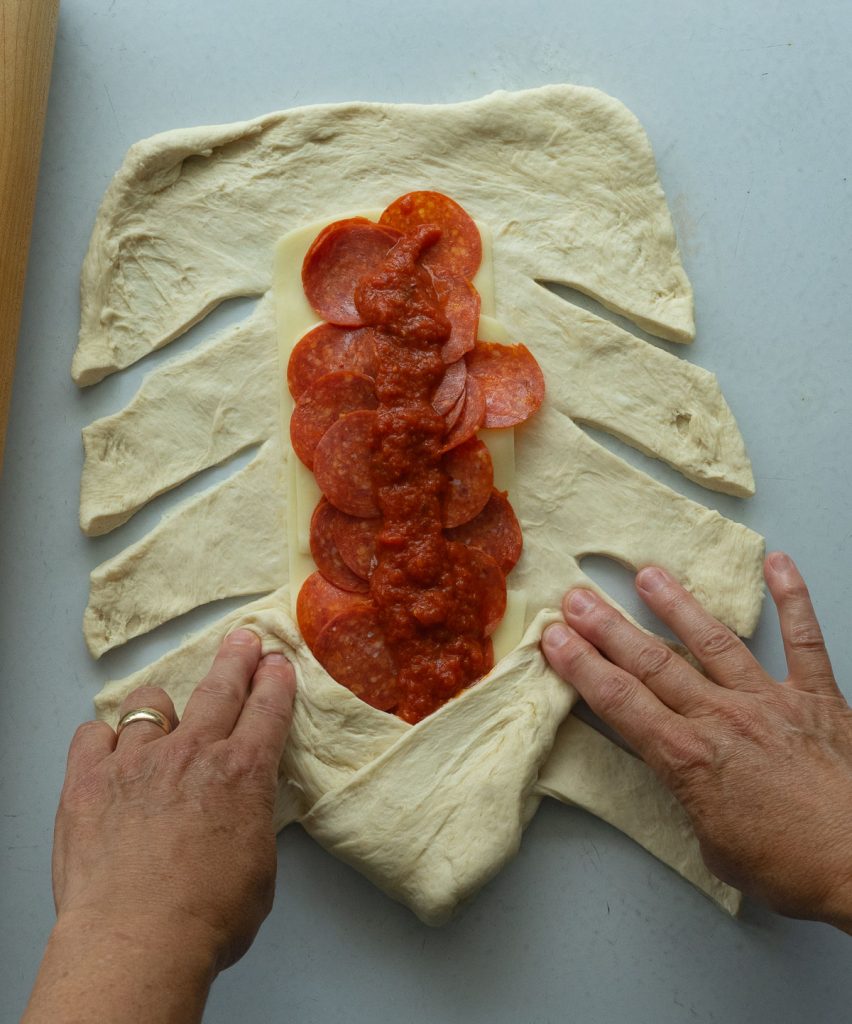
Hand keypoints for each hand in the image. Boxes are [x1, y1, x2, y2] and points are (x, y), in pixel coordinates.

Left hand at [53, 629, 295, 969]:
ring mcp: (137, 762)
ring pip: (149, 705)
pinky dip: (103, 741)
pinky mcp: (88, 781)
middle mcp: (193, 754)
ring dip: (159, 708)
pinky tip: (109, 754)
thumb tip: (242, 813)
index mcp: (243, 773)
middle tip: (243, 641)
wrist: (137, 941)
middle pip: (220, 688)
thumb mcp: (259, 868)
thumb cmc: (206, 918)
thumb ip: (250, 824)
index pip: (267, 709)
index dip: (275, 680)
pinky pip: (92, 736)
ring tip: (160, 718)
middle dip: (236, 659)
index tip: (276, 663)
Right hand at [541, 552, 851, 930]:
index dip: (581, 666)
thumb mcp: (716, 848)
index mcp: (688, 758)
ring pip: (712, 641)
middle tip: (576, 597)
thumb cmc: (790, 868)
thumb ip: (695, 801)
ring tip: (648, 573)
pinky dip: (793, 598)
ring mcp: (769, 700)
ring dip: (676, 604)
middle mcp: (721, 718)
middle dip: (607, 627)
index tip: (554, 637)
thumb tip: (694, 784)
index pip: (619, 701)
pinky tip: (778, 564)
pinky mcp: (816, 697)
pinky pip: (804, 639)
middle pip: (651, 663)